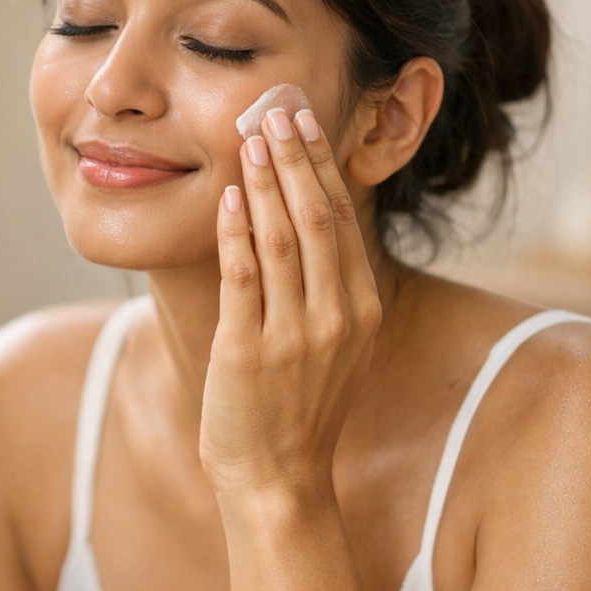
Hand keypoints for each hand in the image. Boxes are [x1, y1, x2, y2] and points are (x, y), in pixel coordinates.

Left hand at [199, 104, 381, 497]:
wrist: (279, 480)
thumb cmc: (298, 409)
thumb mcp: (334, 346)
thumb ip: (329, 289)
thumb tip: (311, 222)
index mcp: (361, 310)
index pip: (342, 220)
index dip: (322, 166)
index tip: (305, 123)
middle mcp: (336, 318)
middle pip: (317, 218)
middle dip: (296, 159)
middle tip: (276, 111)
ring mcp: (294, 336)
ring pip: (282, 240)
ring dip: (266, 183)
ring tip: (250, 138)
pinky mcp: (249, 352)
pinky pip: (243, 278)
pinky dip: (236, 234)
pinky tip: (229, 198)